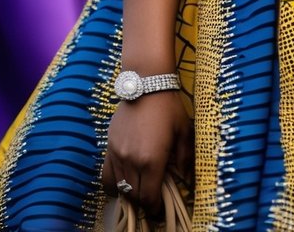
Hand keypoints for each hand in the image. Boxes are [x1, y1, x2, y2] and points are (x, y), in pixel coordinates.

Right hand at [101, 92, 191, 217]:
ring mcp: (118, 154)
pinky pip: (106, 175)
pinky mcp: (109, 146)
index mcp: (152, 160)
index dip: (154, 209)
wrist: (146, 83)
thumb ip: (186, 158)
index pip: (149, 198)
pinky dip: (113, 184)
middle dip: (143, 203)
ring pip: (119, 188)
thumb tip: (187, 180)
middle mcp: (132, 161)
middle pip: (134, 196)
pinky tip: (123, 183)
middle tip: (152, 201)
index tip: (159, 209)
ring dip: (129, 193)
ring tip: (139, 190)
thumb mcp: (184, 131)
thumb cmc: (169, 107)